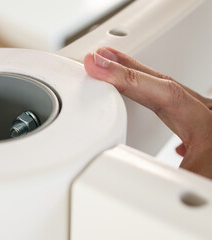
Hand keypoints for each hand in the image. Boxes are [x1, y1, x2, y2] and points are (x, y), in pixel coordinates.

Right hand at [84, 47, 211, 178]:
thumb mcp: (190, 187)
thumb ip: (158, 176)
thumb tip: (120, 167)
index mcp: (208, 132)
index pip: (162, 94)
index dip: (127, 78)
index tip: (99, 66)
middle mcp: (211, 120)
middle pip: (165, 84)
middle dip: (128, 67)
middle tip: (99, 58)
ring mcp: (207, 122)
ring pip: (169, 90)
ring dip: (138, 77)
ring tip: (114, 67)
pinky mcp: (202, 130)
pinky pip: (175, 103)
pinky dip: (152, 93)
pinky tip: (145, 95)